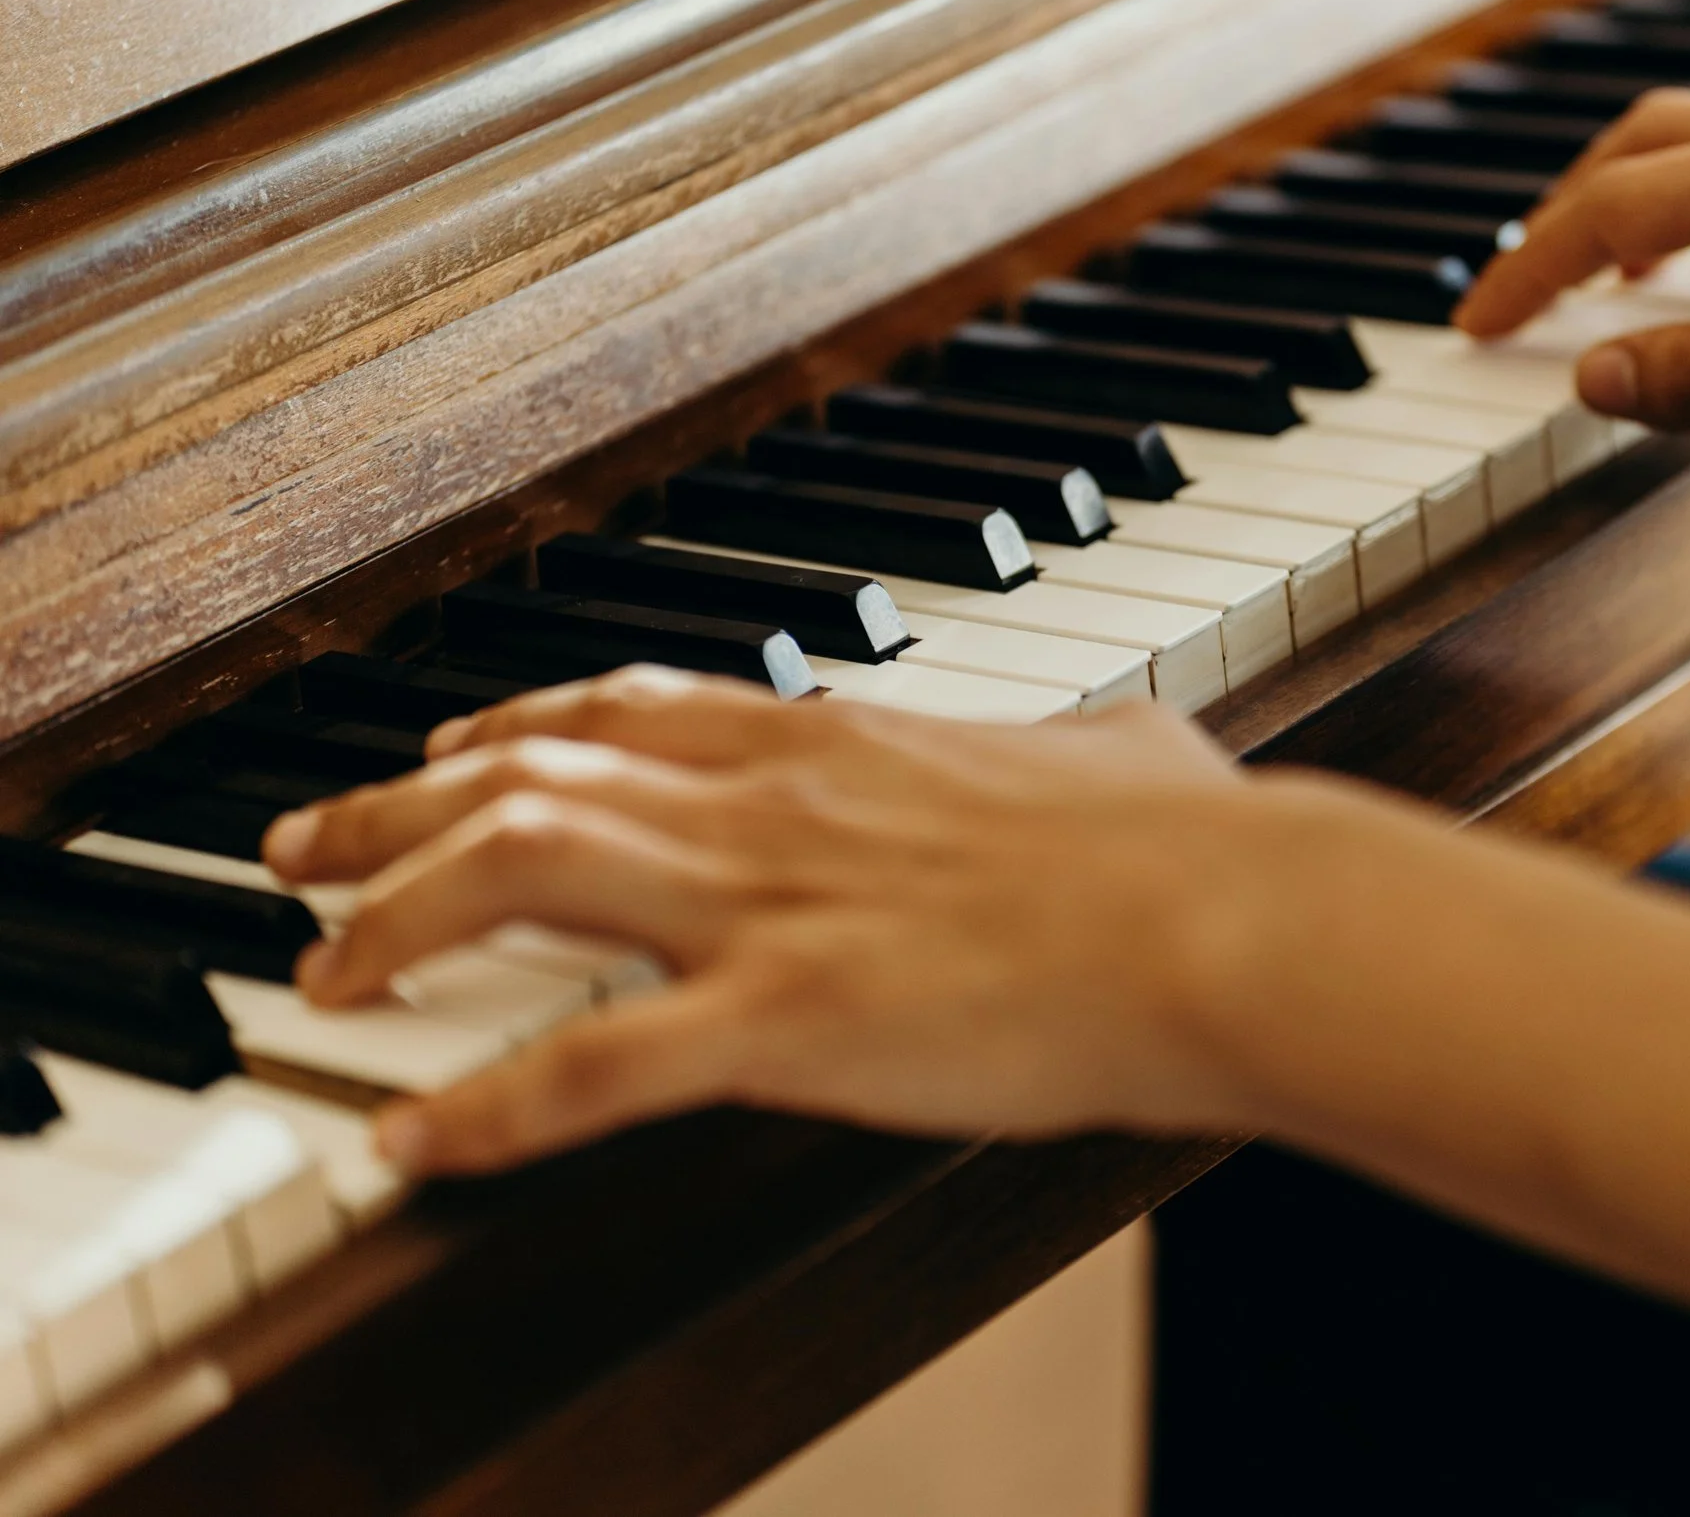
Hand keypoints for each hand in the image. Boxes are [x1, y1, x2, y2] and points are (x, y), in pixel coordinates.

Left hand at [258, 667, 1275, 1174]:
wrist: (1225, 918)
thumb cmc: (1192, 842)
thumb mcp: (1128, 746)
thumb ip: (1086, 737)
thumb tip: (1115, 735)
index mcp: (844, 741)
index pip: (634, 708)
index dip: (519, 729)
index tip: (451, 753)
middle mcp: (773, 801)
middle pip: (526, 771)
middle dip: (389, 809)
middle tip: (301, 846)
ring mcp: (766, 905)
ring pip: (515, 870)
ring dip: (393, 919)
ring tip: (319, 971)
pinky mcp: (783, 1021)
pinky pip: (584, 1065)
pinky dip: (476, 1109)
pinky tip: (406, 1143)